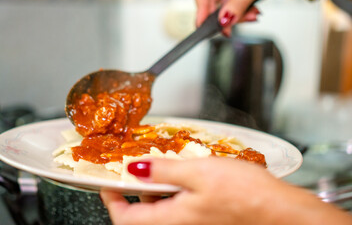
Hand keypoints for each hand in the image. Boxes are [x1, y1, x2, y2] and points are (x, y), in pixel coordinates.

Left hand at [100, 157, 351, 224]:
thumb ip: (162, 171)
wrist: (278, 211)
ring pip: (160, 212)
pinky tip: (183, 176)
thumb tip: (134, 168)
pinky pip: (177, 210)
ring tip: (161, 167)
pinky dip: (172, 193)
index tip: (108, 181)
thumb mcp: (198, 172)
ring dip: (154, 191)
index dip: (111, 199)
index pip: (124, 219)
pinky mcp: (204, 220)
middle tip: (137, 168)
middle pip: (141, 216)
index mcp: (171, 220)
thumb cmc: (245, 194)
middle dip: (134, 192)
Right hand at [194, 0, 271, 35]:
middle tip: (228, 29)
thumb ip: (236, 7)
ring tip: (250, 17)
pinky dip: (243, 12)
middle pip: (213, 1)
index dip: (201, 10)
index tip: (203, 25)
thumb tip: (224, 22)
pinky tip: (252, 13)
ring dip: (236, 16)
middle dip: (224, 16)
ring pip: (226, 5)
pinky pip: (236, 5)